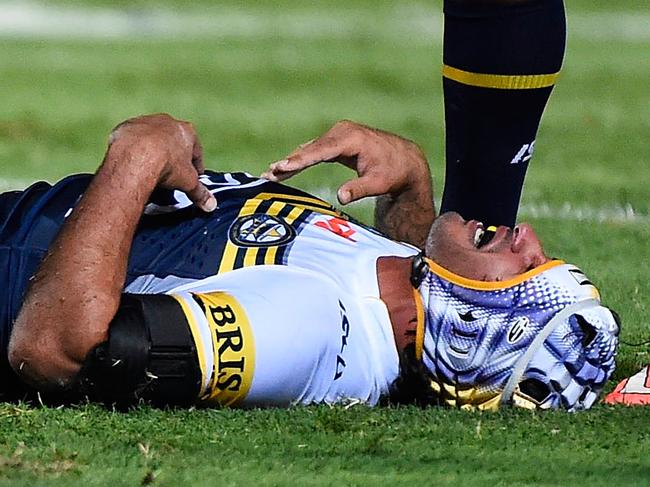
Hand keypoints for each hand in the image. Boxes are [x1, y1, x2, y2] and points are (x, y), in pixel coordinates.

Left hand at [108, 114, 216, 211]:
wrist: (135, 157)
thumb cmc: (167, 167)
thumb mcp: (188, 183)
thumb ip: (200, 193)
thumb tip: (211, 205)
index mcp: (187, 131)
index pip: (196, 151)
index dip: (195, 167)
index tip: (192, 178)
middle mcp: (167, 122)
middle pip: (173, 142)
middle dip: (172, 157)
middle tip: (170, 176)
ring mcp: (145, 122)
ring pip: (151, 139)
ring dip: (152, 152)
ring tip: (149, 172)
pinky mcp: (126, 127)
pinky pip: (132, 141)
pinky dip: (133, 151)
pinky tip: (132, 165)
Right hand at [262, 120, 430, 204]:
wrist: (404, 160)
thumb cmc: (392, 172)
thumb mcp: (378, 183)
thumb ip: (359, 189)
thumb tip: (341, 197)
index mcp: (351, 139)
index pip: (320, 151)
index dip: (300, 160)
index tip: (282, 167)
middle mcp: (341, 132)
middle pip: (310, 149)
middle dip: (288, 163)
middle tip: (267, 174)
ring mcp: (338, 135)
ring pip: (309, 150)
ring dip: (291, 162)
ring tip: (269, 174)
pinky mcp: (336, 141)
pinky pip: (314, 151)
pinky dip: (300, 160)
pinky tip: (284, 169)